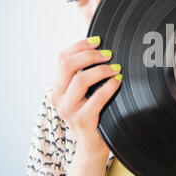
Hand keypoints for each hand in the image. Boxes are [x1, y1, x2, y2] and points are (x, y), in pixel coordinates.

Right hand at [50, 36, 122, 156]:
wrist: (92, 144)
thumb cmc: (93, 111)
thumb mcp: (86, 89)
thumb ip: (86, 67)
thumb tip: (92, 31)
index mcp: (57, 86)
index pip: (62, 58)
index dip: (80, 45)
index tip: (99, 40)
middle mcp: (58, 97)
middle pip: (67, 65)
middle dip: (91, 55)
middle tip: (109, 54)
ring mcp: (68, 110)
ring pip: (80, 80)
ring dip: (101, 70)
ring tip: (116, 68)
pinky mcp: (82, 120)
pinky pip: (96, 98)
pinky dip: (109, 86)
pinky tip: (118, 81)